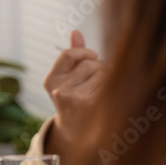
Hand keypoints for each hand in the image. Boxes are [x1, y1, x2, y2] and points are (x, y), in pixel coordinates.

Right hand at [43, 30, 107, 164]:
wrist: (78, 133)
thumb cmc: (75, 100)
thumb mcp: (67, 79)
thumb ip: (72, 55)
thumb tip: (75, 31)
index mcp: (51, 81)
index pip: (68, 54)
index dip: (83, 52)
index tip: (92, 56)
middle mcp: (60, 90)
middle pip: (89, 63)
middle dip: (99, 67)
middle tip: (97, 80)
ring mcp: (75, 98)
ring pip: (102, 72)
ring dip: (108, 77)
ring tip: (102, 89)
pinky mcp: (92, 105)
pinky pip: (110, 83)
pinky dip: (114, 86)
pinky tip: (109, 96)